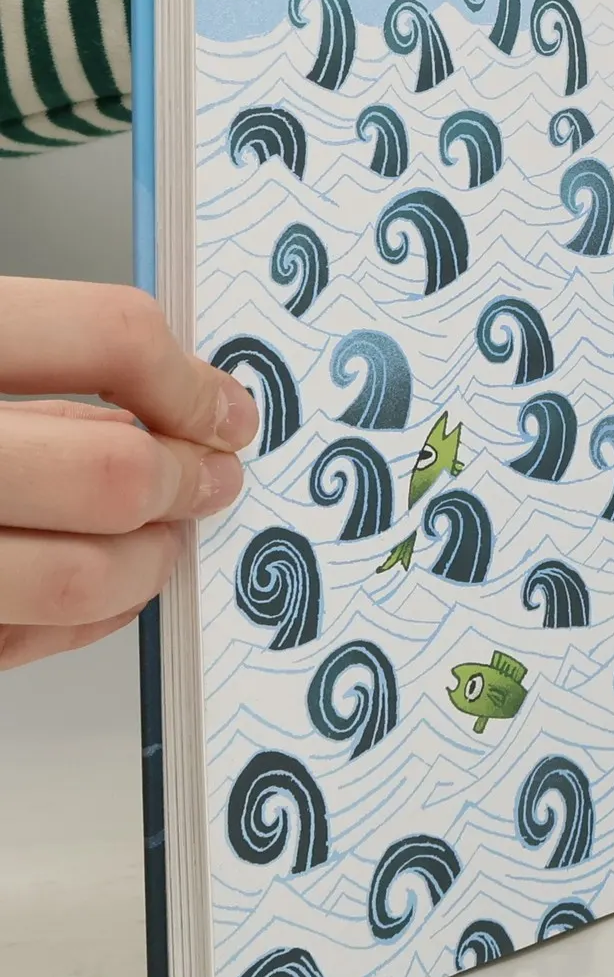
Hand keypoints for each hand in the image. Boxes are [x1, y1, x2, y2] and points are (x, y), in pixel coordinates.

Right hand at [0, 280, 256, 670]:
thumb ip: (42, 360)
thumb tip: (169, 401)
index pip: (104, 336)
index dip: (188, 378)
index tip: (225, 410)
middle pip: (114, 470)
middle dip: (185, 480)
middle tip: (210, 480)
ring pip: (83, 578)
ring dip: (147, 559)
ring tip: (154, 534)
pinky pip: (26, 641)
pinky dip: (86, 616)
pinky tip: (96, 583)